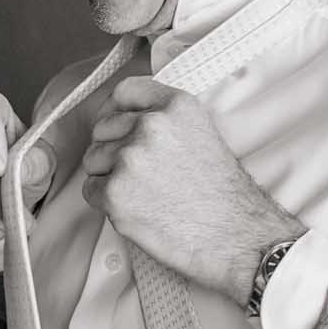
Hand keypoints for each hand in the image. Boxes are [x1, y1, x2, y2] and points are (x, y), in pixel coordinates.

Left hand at [81, 79, 303, 306]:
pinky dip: (107, 203)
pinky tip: (138, 210)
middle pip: (103, 128)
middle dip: (114, 150)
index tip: (117, 124)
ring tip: (145, 195)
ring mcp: (131, 158)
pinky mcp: (116, 193)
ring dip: (110, 177)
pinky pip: (91, 190)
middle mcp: (152, 126)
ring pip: (94, 160)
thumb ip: (167, 120)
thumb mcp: (203, 135)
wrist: (236, 237)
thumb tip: (129, 119)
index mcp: (176, 106)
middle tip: (142, 175)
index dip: (116, 109)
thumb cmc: (223, 195)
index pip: (125, 91)